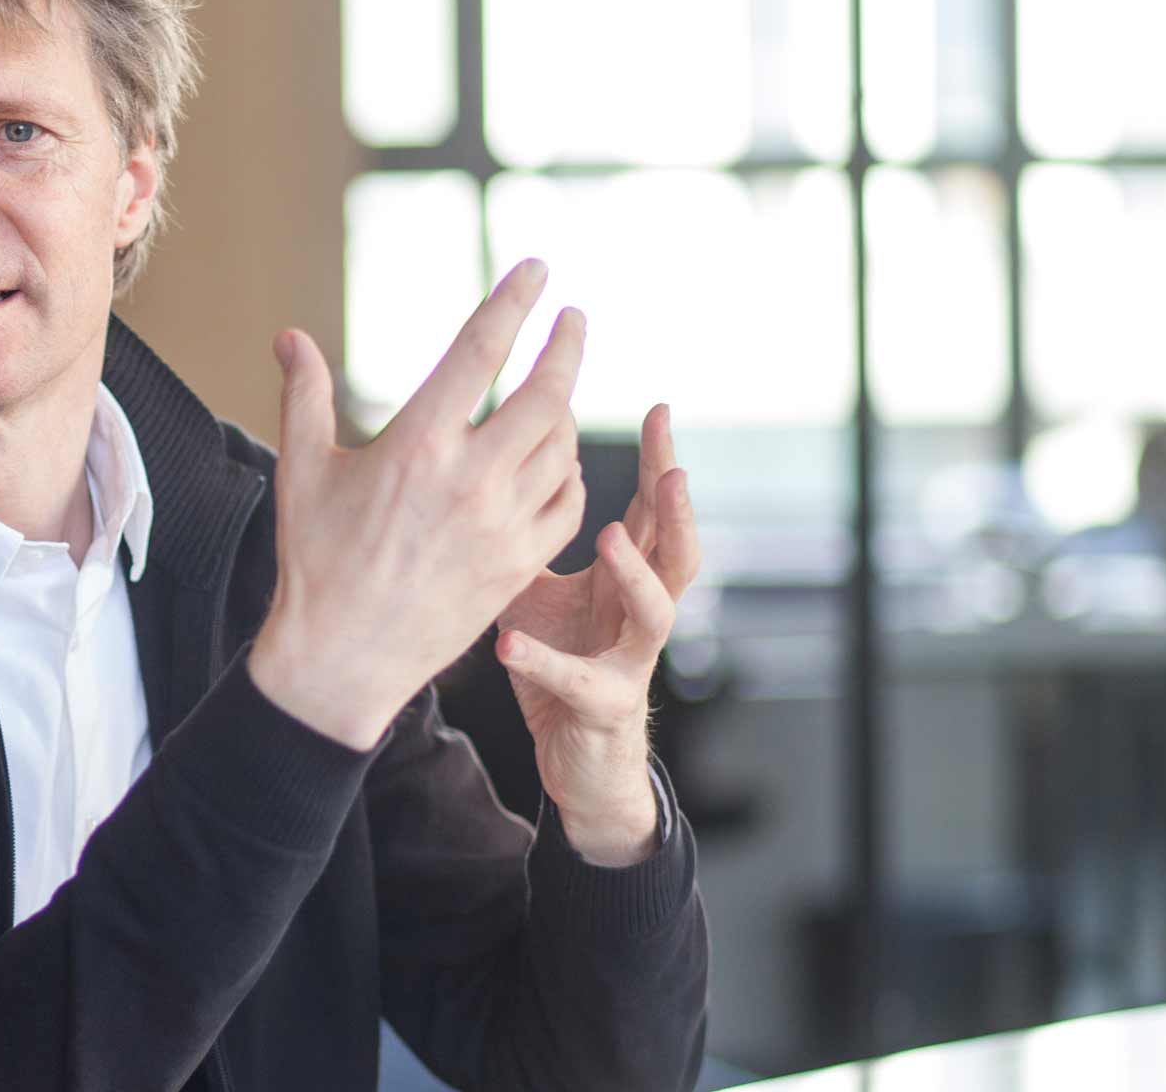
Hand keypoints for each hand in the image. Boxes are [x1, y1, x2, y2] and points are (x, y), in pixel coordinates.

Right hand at [248, 259, 587, 749]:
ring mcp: (501, 525)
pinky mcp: (518, 564)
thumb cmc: (315, 559)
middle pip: (545, 395)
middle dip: (567, 347)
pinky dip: (568, 472)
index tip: (536, 269)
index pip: (479, 352)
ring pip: (561, 447)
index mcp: (416, 445)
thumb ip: (304, 394)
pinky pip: (566, 502)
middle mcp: (469, 480)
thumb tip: (289, 336)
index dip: (512, 302)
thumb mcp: (301, 469)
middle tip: (573, 318)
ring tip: (554, 391)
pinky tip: (554, 459)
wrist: (342, 656)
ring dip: (564, 410)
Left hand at [494, 404, 700, 863]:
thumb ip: (522, 538)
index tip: (661, 408)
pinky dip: (542, 661)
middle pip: (677, 551)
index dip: (660, 462)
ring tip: (606, 536)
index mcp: (622, 580)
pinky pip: (579, 681)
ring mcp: (629, 660)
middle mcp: (637, 614)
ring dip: (636, 573)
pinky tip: (506, 646)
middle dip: (677, 508)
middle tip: (672, 468)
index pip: (650, 510)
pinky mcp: (603, 706)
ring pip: (657, 613)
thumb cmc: (559, 663)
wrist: (577, 758)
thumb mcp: (533, 592)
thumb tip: (487, 470)